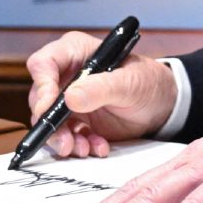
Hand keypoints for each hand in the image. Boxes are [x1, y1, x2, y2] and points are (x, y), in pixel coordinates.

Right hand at [25, 32, 178, 157]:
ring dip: (64, 139)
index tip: (49, 108)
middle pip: (40, 97)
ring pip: (50, 121)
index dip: (42, 85)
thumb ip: (101, 88)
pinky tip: (98, 148)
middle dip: (51, 123)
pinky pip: (67, 136)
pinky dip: (79, 145)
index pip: (43, 64)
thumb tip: (70, 97)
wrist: (162, 105)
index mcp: (75, 52)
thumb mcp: (129, 83)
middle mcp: (66, 75)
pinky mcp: (76, 120)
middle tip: (66, 142)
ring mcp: (69, 99)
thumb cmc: (147, 82)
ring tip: (84, 149)